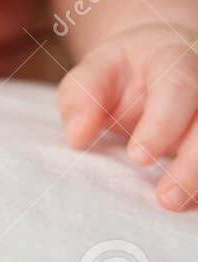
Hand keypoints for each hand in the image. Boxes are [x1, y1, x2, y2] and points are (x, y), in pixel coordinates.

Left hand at [57, 22, 197, 209]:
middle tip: (164, 197)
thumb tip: (76, 136)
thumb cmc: (124, 72)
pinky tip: (188, 201)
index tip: (136, 158)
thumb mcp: (97, 72)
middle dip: (192, 164)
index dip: (162, 124)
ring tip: (172, 203)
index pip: (178, 85)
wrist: (157, 68)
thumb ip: (81, 97)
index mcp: (173, 58)